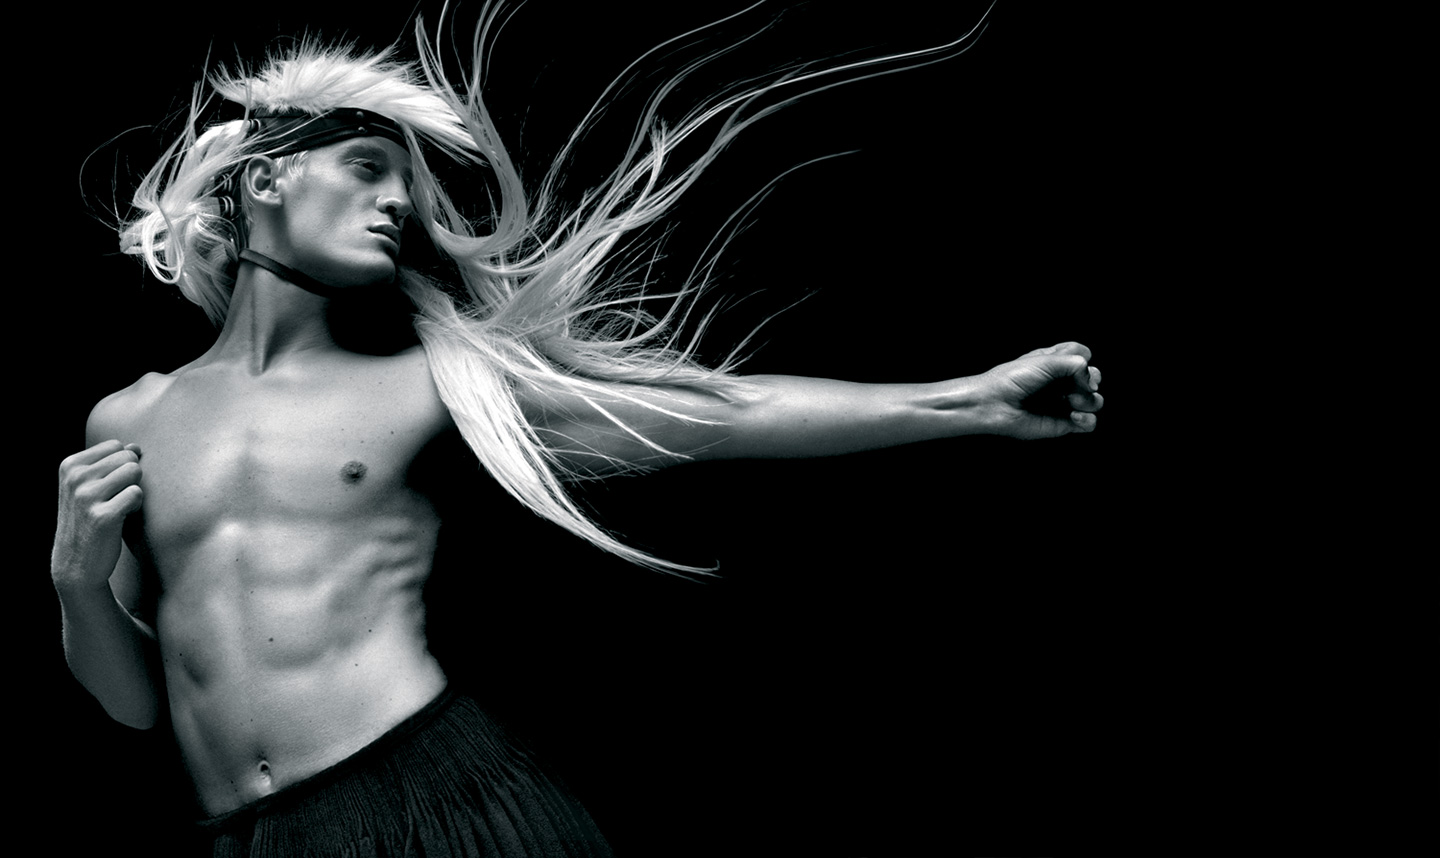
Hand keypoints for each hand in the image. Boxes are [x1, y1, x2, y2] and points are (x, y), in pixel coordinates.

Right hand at [52, 440, 143, 590]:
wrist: (76, 564)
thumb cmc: (89, 520)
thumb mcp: (90, 487)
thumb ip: (112, 463)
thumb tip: (135, 446)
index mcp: (70, 466)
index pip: (116, 445)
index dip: (122, 465)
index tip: (108, 486)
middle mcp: (75, 478)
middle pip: (128, 457)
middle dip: (131, 478)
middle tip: (116, 499)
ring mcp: (87, 497)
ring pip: (135, 472)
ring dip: (134, 491)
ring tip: (118, 507)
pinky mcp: (103, 516)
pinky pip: (137, 494)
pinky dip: (135, 506)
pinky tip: (121, 518)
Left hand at [975, 342, 1102, 439]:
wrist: (994, 404)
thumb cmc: (1012, 379)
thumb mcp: (1045, 360)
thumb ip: (1075, 364)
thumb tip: (1092, 381)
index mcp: (1054, 363)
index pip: (1083, 355)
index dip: (1083, 359)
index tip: (1075, 363)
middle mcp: (1060, 383)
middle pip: (1094, 378)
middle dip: (1091, 380)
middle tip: (1075, 385)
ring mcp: (1062, 403)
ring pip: (1095, 401)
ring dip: (1089, 400)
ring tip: (1071, 401)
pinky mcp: (1062, 424)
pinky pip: (1089, 423)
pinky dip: (1087, 420)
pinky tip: (1073, 416)